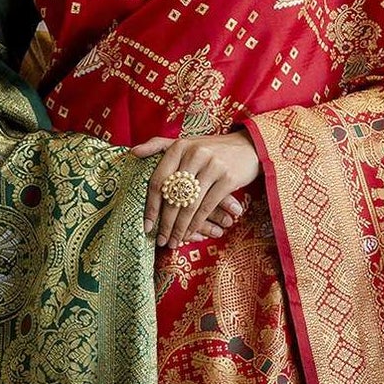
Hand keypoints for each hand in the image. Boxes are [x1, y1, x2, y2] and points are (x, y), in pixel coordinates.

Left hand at [129, 129, 261, 245]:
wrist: (249, 146)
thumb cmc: (212, 149)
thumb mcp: (187, 143)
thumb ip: (159, 145)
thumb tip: (133, 153)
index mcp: (179, 146)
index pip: (158, 180)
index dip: (151, 206)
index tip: (147, 225)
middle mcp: (194, 154)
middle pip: (173, 196)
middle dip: (165, 222)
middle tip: (160, 240)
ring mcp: (212, 166)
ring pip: (189, 204)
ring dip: (180, 227)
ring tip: (174, 241)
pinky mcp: (228, 178)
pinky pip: (207, 206)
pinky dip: (197, 223)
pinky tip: (191, 233)